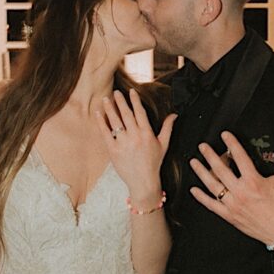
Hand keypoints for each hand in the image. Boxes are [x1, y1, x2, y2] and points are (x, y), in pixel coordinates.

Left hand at [97, 89, 176, 207]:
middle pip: (126, 114)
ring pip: (115, 121)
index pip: (140, 113)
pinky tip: (99, 114)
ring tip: (106, 99)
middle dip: (121, 101)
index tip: (131, 92)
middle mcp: (135, 136)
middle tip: (116, 92)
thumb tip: (174, 115)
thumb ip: (168, 128)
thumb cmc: (154, 163)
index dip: (135, 101)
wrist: (143, 181)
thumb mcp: (164, 144)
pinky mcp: (113, 150)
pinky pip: (106, 133)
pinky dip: (102, 123)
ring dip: (110, 109)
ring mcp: (123, 143)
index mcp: (147, 133)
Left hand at [189, 132, 273, 245]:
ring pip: (213, 186)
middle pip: (221, 170)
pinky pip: (211, 205)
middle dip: (210, 156)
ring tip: (194, 162)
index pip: (240, 157)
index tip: (225, 135)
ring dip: (201, 173)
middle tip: (202, 146)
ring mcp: (232, 205)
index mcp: (253, 181)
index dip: (232, 144)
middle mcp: (240, 192)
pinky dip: (201, 197)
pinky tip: (194, 190)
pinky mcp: (229, 216)